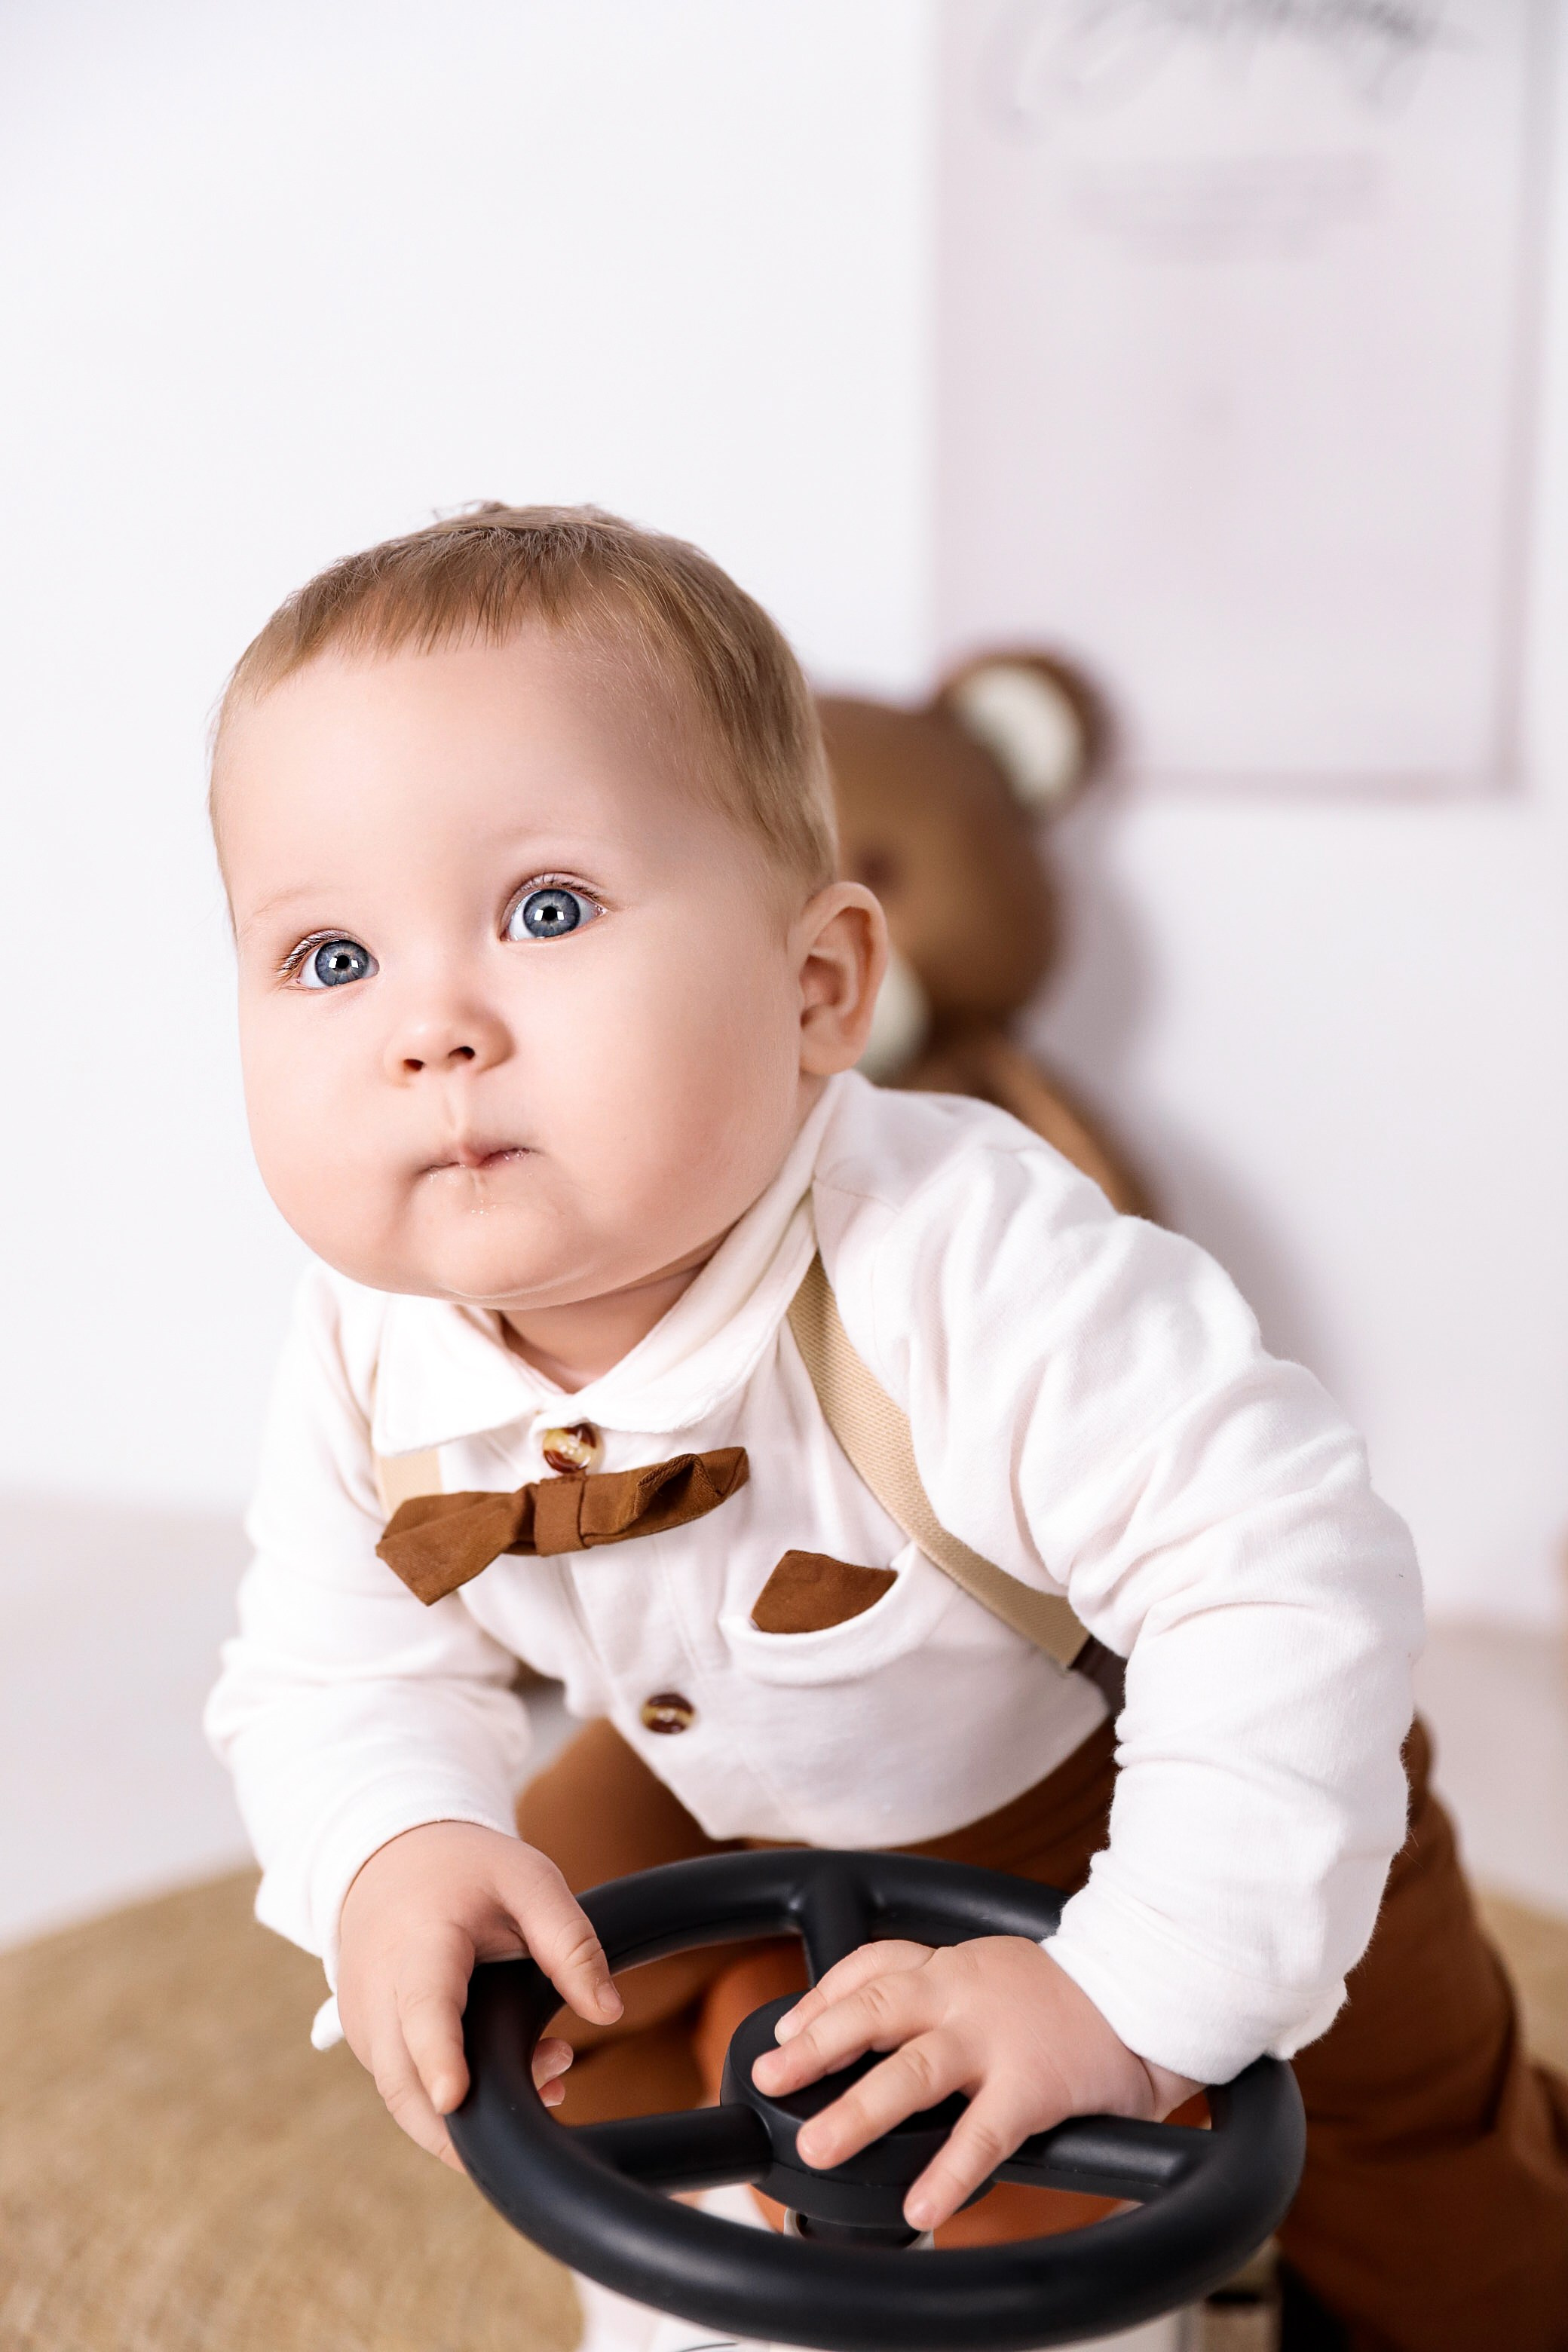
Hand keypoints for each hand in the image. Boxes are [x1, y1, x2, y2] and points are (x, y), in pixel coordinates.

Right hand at [337, 1820, 622, 2169]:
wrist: (394, 1857)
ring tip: (553, 2064)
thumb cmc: (466, 1872)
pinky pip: (402, 2090)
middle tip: (554, 2081)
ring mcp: (362, 2023)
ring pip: (402, 2098)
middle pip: (403, 2079)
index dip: (437, 2056)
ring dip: (470, 2114)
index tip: (454, 2098)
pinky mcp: (366, 2043)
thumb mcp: (530, 1882)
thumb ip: (570, 1943)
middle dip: (468, 2119)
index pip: (422, 2007)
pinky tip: (514, 2072)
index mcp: (419, 1940)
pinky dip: (452, 2103)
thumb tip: (610, 2012)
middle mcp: (376, 1990)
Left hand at [750, 1937, 1199, 2231]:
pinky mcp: (1034, 2084)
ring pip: (913, 2070)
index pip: (871, 1966)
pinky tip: (921, 2205)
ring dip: (858, 2109)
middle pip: (873, 2009)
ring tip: (819, 2147)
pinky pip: (982, 2134)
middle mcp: (963, 1993)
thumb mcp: (994, 1975)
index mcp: (952, 1967)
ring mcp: (996, 2038)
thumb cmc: (1069, 1999)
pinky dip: (947, 2171)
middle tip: (769, 2078)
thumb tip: (875, 2042)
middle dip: (815, 2044)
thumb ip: (942, 2000)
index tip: (782, 2029)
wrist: (1150, 1992)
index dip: (821, 1998)